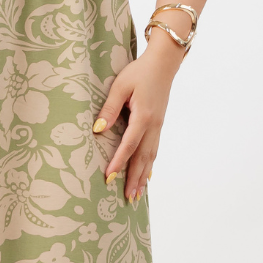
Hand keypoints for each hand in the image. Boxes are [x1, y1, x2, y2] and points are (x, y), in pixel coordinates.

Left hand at [93, 33, 185, 201]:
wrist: (163, 64)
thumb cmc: (139, 72)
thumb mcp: (120, 86)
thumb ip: (109, 109)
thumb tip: (98, 130)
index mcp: (143, 117)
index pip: (129, 145)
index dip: (118, 162)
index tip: (109, 177)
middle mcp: (153, 126)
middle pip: (143, 158)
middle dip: (134, 179)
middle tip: (127, 198)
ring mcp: (158, 127)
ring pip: (150, 157)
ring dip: (143, 177)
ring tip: (136, 195)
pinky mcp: (159, 125)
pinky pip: (154, 150)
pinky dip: (150, 165)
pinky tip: (146, 176)